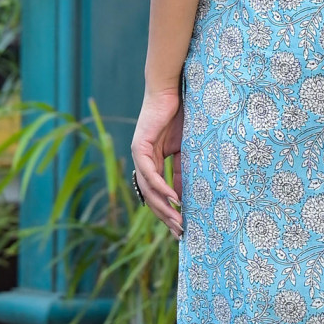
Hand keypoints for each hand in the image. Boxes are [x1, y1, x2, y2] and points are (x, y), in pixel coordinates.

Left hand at [132, 85, 183, 235]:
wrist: (171, 91)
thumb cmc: (181, 116)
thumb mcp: (185, 150)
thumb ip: (182, 171)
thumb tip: (184, 196)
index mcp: (152, 163)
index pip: (157, 194)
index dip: (168, 212)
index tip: (182, 228)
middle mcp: (142, 161)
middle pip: (151, 197)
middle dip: (166, 217)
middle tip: (181, 233)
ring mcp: (139, 154)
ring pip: (148, 189)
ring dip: (164, 207)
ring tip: (178, 221)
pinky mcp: (140, 146)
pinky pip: (149, 173)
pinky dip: (161, 187)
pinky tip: (174, 199)